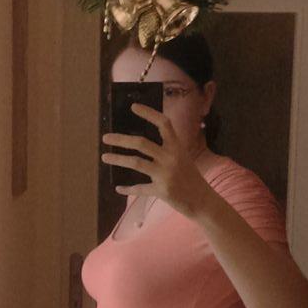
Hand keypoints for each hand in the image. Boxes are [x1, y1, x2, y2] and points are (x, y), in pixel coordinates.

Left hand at [101, 103, 212, 219]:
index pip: (163, 124)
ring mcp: (166, 174)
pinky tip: (118, 188)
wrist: (202, 200)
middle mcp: (171, 158)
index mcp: (177, 147)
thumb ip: (166, 149)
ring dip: (117, 159)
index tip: (133, 107)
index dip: (149, 113)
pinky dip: (128, 188)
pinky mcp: (162, 190)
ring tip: (105, 157)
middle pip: (141, 143)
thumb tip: (139, 141)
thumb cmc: (190, 177)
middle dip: (120, 139)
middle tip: (106, 137)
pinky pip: (140, 188)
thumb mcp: (182, 158)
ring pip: (135, 162)